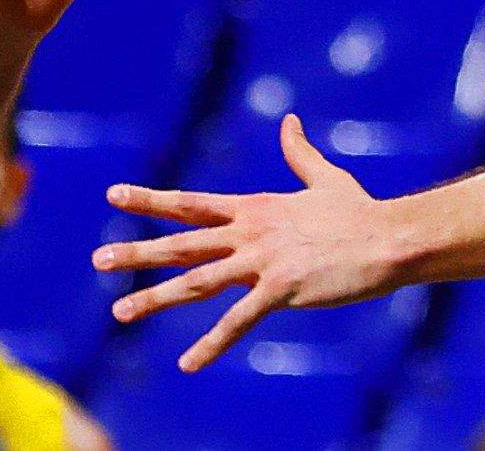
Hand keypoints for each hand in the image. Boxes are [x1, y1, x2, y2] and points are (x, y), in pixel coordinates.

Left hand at [95, 116, 403, 370]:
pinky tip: (187, 363)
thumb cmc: (359, 212)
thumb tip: (289, 120)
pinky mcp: (281, 290)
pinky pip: (238, 322)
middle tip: (97, 259)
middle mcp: (249, 233)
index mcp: (254, 208)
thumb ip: (299, 153)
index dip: (150, 200)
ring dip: (156, 298)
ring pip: (197, 282)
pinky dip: (212, 344)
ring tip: (119, 312)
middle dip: (137, 251)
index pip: (191, 203)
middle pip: (183, 243)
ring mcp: (262, 262)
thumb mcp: (324, 179)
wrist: (387, 238)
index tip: (113, 195)